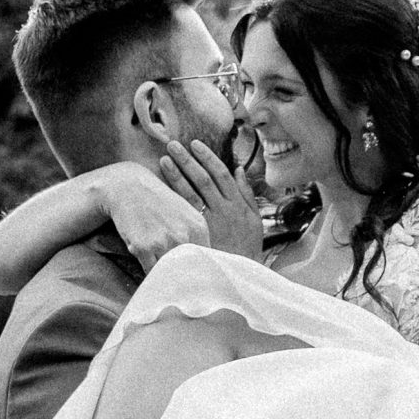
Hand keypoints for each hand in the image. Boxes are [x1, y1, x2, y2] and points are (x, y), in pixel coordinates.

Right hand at [97, 162, 206, 270]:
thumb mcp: (185, 215)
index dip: (200, 273)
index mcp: (198, 227)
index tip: (195, 280)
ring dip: (165, 275)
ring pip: (169, 273)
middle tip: (180, 283)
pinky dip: (149, 272)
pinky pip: (150, 271)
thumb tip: (204, 268)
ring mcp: (164, 242)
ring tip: (162, 269)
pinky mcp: (144, 247)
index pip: (206, 262)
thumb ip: (196, 239)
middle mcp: (184, 235)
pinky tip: (147, 261)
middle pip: (189, 271)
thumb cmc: (157, 203)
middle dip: (184, 279)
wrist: (129, 188)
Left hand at [157, 138, 265, 261]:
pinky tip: (163, 187)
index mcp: (238, 204)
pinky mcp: (199, 234)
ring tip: (164, 159)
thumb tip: (239, 170)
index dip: (207, 157)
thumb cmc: (247, 248)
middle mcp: (224, 209)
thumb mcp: (255, 220)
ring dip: (177, 174)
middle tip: (173, 144)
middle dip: (188, 160)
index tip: (195, 144)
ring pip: (192, 193)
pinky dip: (175, 197)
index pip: (221, 173)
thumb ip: (246, 194)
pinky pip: (186, 212)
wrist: (240, 274)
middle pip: (203, 179)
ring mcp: (210, 222)